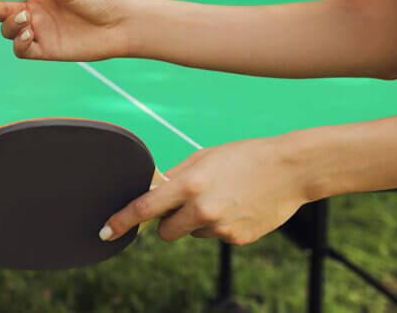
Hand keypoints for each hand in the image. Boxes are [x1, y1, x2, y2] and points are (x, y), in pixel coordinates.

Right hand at [0, 0, 134, 60]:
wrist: (121, 26)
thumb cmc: (100, 0)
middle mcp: (35, 10)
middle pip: (1, 10)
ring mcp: (39, 30)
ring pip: (8, 30)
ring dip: (9, 24)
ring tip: (26, 19)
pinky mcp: (46, 50)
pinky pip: (22, 50)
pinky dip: (19, 43)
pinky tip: (31, 34)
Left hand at [101, 137, 310, 245]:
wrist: (290, 170)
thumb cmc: (244, 156)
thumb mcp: (204, 157)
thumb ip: (176, 176)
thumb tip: (151, 192)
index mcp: (190, 184)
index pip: (145, 208)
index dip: (122, 221)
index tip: (106, 231)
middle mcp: (202, 209)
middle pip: (166, 231)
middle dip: (169, 221)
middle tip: (187, 202)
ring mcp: (220, 228)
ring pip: (192, 233)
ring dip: (197, 220)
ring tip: (222, 197)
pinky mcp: (237, 239)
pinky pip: (215, 236)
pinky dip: (220, 225)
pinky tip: (238, 206)